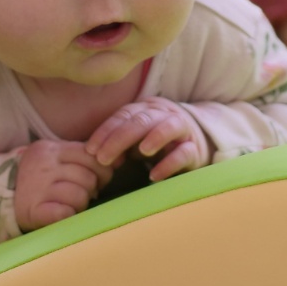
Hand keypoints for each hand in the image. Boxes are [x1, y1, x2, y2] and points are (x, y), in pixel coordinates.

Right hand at [14, 140, 112, 230]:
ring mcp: (37, 187)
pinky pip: (65, 213)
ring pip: (80, 195)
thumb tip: (120, 157)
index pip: (90, 155)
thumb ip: (84, 157)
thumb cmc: (39, 180)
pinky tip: (60, 213)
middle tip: (83, 194)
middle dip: (91, 189)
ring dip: (80, 204)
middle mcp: (43, 165)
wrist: (1, 198)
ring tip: (69, 204)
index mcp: (50, 149)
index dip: (101, 170)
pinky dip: (67, 216)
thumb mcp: (57, 160)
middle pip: (88, 177)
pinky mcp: (34, 210)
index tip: (98, 180)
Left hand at [85, 98, 208, 182]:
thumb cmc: (157, 142)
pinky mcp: (194, 149)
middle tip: (103, 158)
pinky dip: (169, 164)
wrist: (196, 142)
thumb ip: (119, 144)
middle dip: (120, 138)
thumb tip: (100, 157)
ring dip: (154, 137)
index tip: (90, 150)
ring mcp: (182, 130)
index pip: (123, 115)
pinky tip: (154, 176)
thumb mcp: (136, 139)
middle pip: (142, 120)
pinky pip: (184, 153)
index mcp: (146, 109)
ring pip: (169, 127)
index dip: (105, 131)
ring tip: (140, 152)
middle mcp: (164, 114)